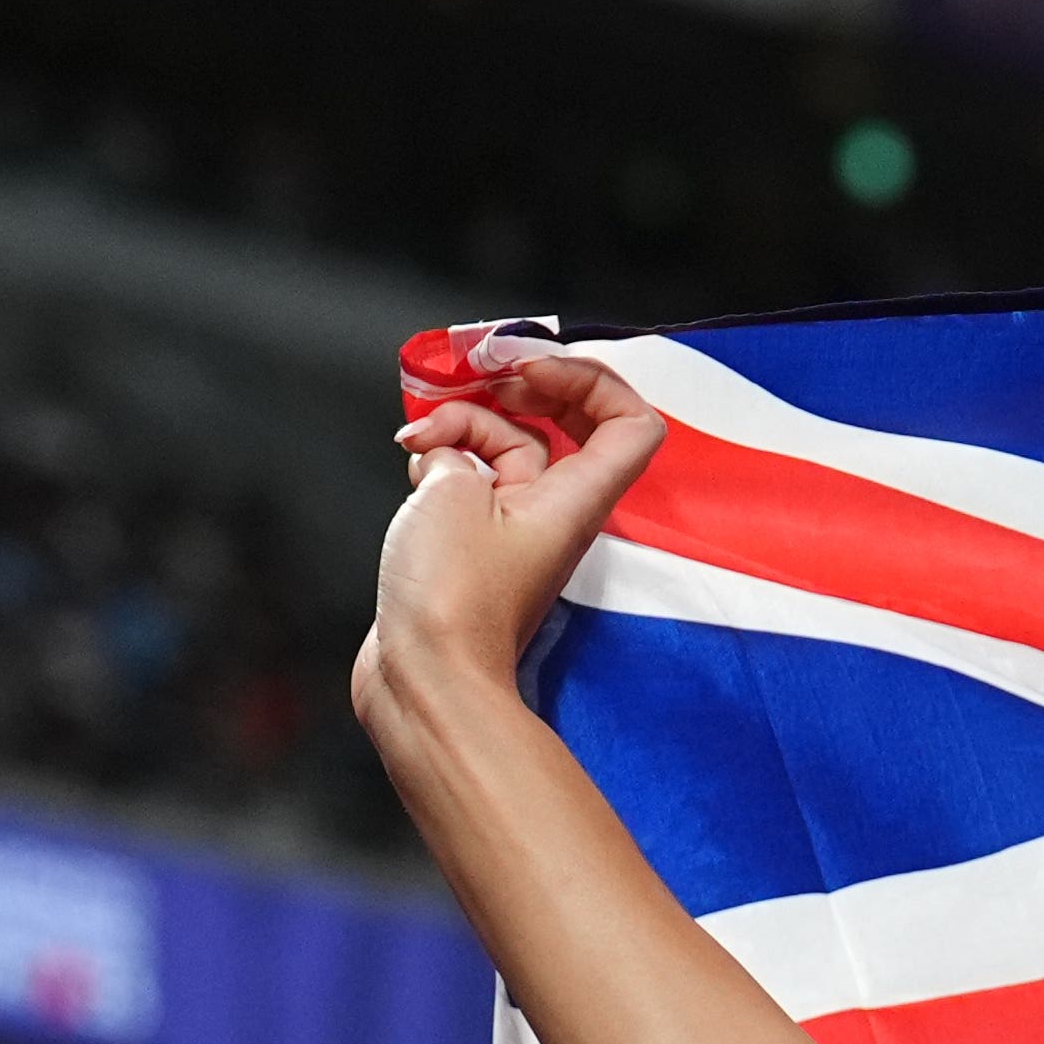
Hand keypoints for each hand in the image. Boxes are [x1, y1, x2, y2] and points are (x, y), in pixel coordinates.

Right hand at [360, 341, 667, 725]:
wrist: (427, 677)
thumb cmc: (451, 598)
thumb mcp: (450, 491)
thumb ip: (455, 447)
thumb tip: (443, 450)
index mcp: (578, 499)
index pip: (630, 423)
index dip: (591, 379)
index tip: (531, 365)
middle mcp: (557, 511)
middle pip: (559, 423)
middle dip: (513, 386)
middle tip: (472, 377)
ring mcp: (518, 527)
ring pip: (505, 445)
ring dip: (462, 421)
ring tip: (420, 435)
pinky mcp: (478, 543)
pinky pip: (474, 478)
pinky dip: (445, 457)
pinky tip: (413, 458)